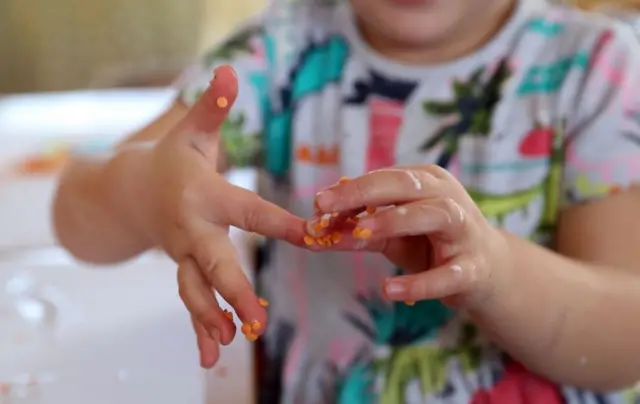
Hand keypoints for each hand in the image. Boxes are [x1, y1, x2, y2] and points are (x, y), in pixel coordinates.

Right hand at [134, 66, 306, 366]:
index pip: (248, 210)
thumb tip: (230, 67)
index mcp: (204, 195)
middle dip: (234, 291)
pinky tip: (213, 358)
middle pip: (214, 262)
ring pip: (195, 290)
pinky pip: (192, 303)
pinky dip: (200, 331)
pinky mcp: (183, 271)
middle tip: (255, 320)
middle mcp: (192, 231)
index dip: (280, 222)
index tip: (313, 235)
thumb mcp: (192, 131)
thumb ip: (215, 106)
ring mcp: (183, 256)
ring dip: (211, 319)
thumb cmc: (173, 158)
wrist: (130, 192)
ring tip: (228, 346)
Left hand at [305, 166, 508, 307]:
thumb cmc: (430, 242)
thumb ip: (355, 230)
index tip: (318, 203)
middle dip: (363, 193)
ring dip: (395, 221)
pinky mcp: (472, 268)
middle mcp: (446, 197)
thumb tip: (311, 230)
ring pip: (432, 216)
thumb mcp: (390, 234)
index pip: (383, 179)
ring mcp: (464, 230)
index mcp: (425, 181)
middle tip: (325, 206)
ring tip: (361, 233)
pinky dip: (419, 283)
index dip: (350, 190)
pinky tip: (389, 290)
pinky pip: (447, 274)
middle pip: (405, 186)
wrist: (485, 270)